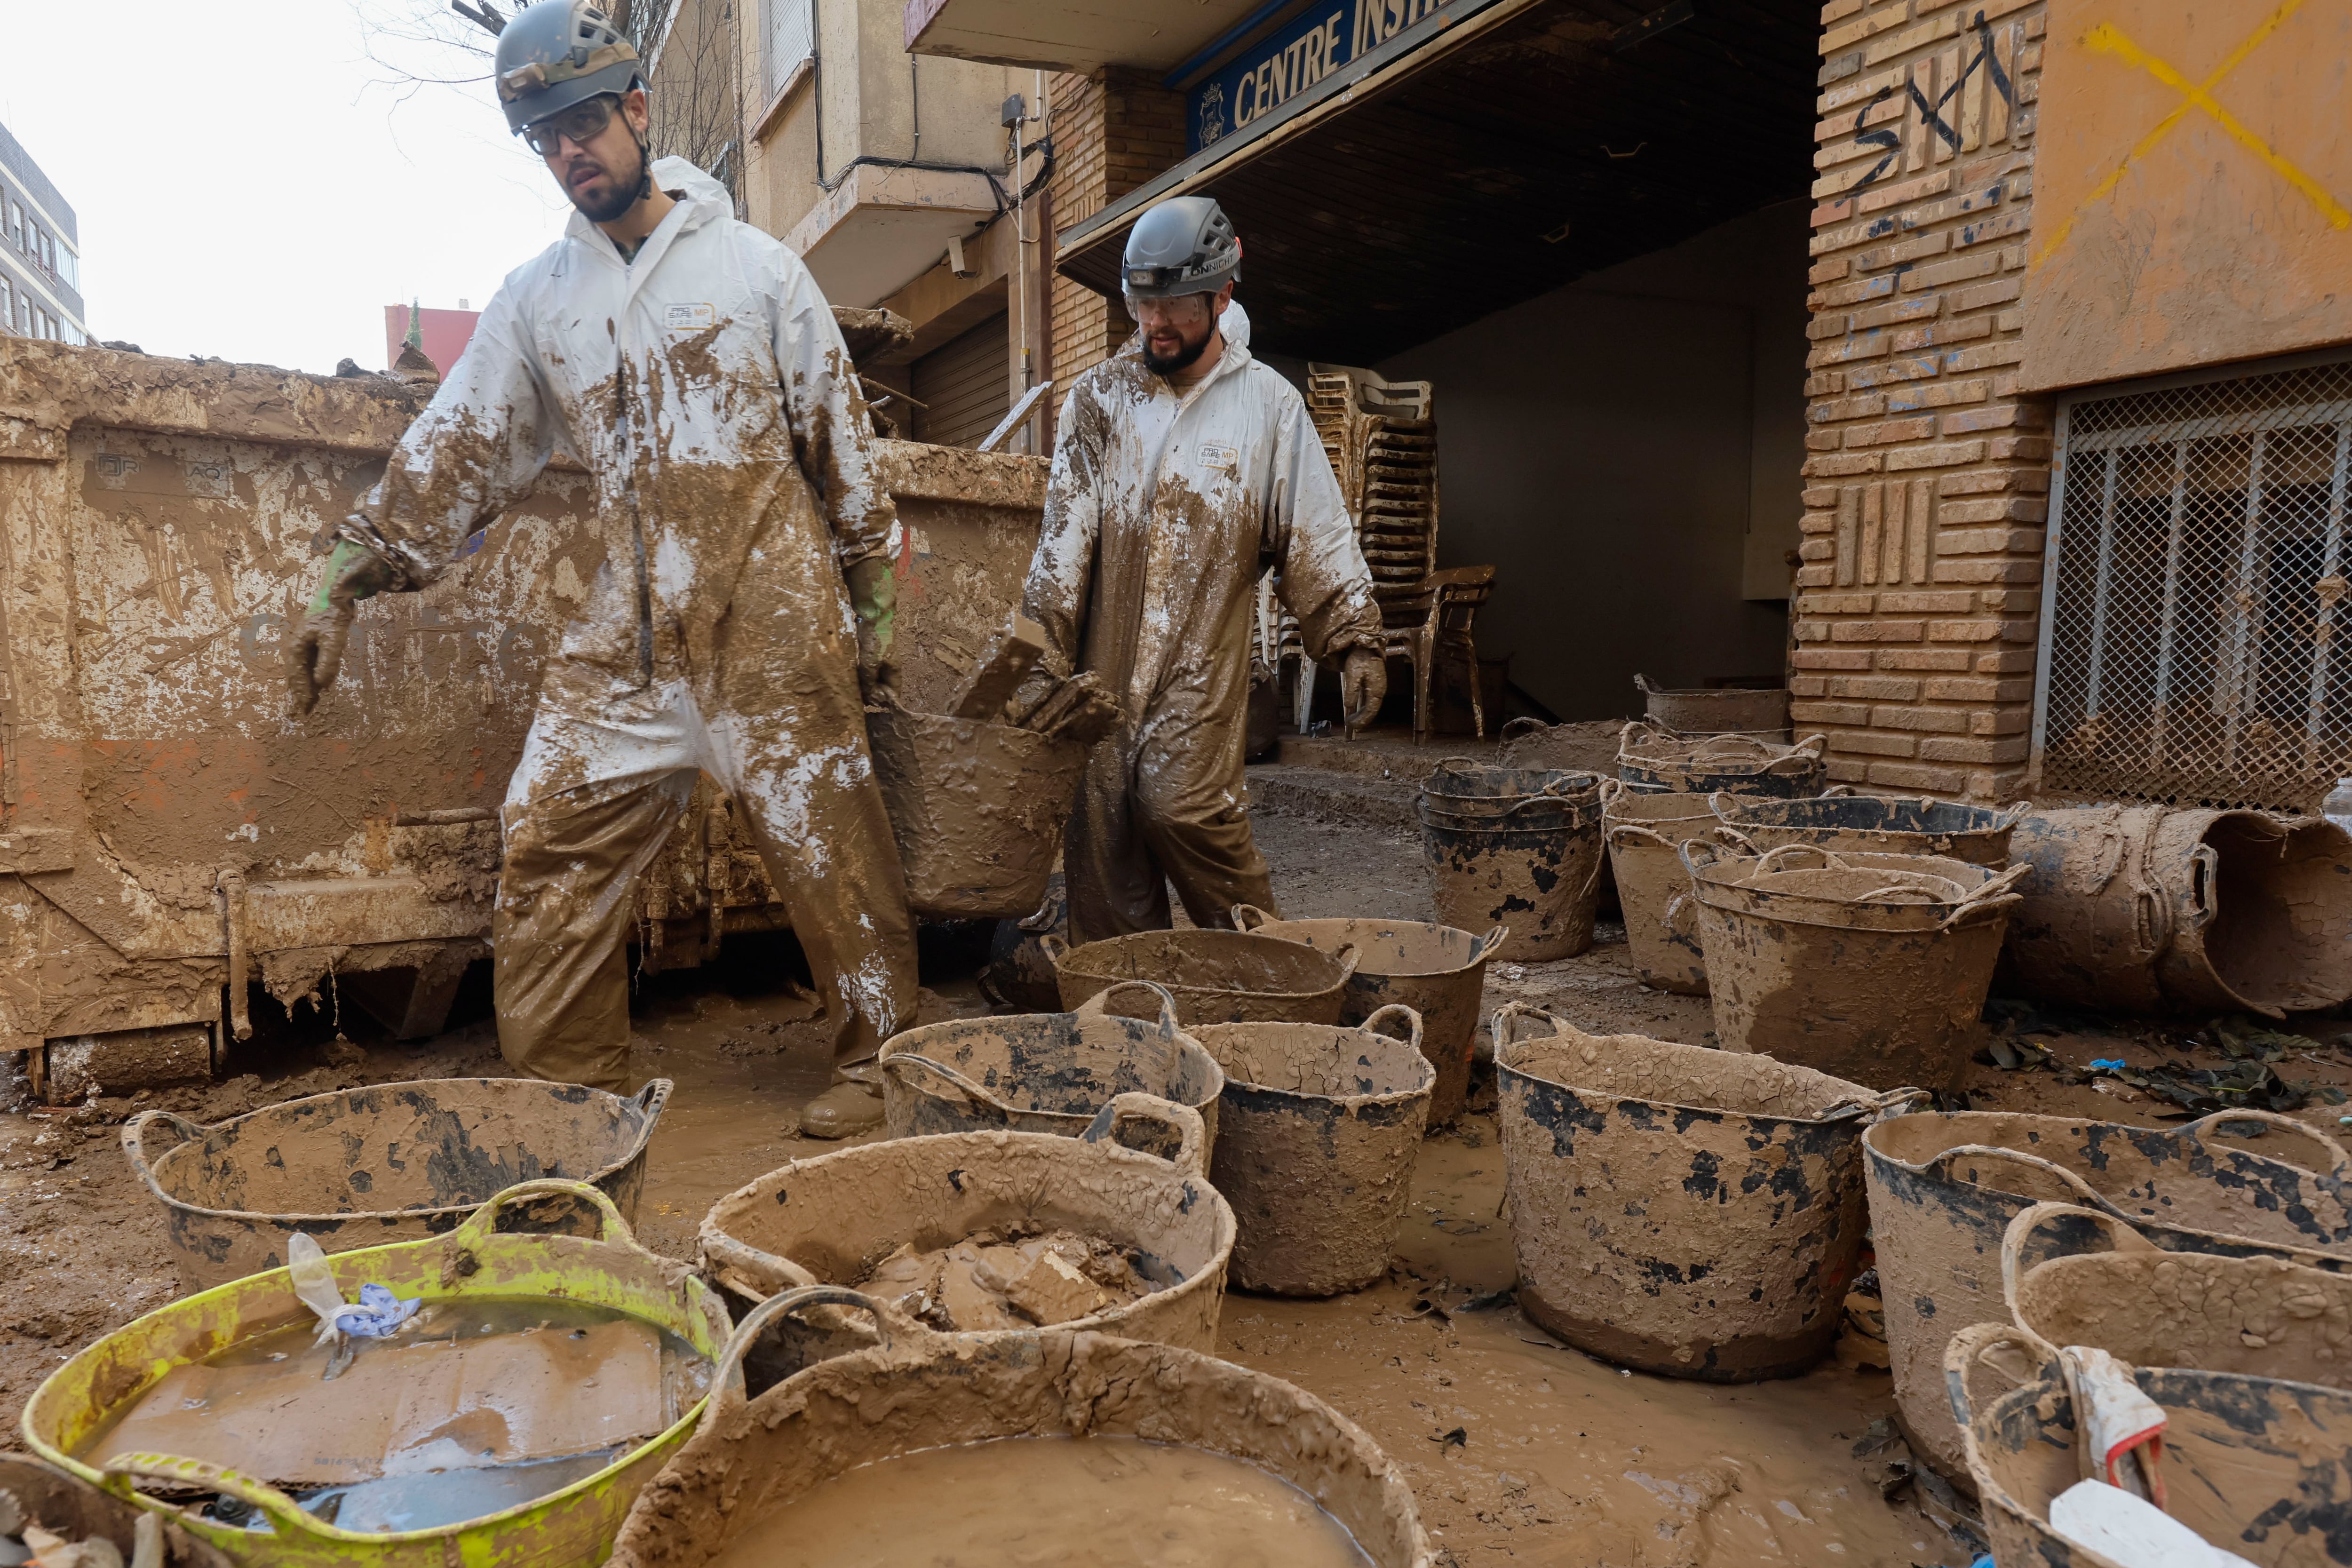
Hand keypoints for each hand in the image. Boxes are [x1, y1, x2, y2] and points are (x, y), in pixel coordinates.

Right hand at [287, 540, 399, 714]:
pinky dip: (311, 678)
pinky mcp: (311, 644)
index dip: (301, 694)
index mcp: (296, 648)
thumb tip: (321, 685)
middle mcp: (295, 648)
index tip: (305, 709)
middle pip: (296, 677)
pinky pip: (308, 666)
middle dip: (301, 694)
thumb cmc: (333, 616)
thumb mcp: (334, 639)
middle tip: (304, 713)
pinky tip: (317, 686)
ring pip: (302, 672)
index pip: (297, 677)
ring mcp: (302, 646)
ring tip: (310, 705)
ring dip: (306, 688)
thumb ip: (328, 662)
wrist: (335, 596)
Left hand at [845, 554, 899, 702]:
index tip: (872, 711)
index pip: (894, 695)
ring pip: (872, 677)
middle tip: (856, 702)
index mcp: (895, 671)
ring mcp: (880, 658)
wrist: (874, 613)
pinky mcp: (871, 651)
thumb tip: (870, 698)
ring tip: (850, 690)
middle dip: (871, 695)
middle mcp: (889, 667)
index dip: (885, 704)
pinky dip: (859, 673)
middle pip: (882, 687)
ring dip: (863, 684)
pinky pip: (865, 668)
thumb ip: (869, 682)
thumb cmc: (876, 638)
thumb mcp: (871, 663)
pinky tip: (849, 675)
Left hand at [1341, 646, 1386, 735]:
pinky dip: (1363, 706)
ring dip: (1363, 714)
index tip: (1351, 725)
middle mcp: (1380, 690)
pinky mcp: (1375, 683)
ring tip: (1353, 719)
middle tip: (1350, 725)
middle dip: (1362, 719)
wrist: (1366, 644)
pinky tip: (1357, 708)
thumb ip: (1351, 692)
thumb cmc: (1360, 659)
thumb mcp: (1353, 675)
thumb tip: (1349, 707)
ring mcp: (1378, 686)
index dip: (1362, 720)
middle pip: (1372, 710)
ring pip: (1371, 705)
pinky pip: (1370, 699)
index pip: (1370, 711)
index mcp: (1376, 690)